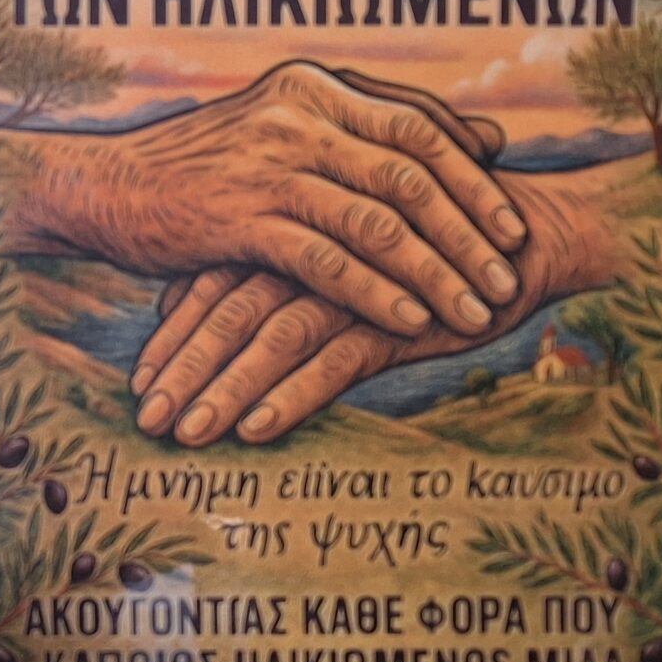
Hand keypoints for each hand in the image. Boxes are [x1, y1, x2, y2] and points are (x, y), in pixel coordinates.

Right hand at [5, 62, 526, 334]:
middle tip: (507, 277)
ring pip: (378, 222)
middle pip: (411, 175)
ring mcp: (269, 167)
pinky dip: (376, 294)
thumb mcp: (287, 127)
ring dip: (435, 272)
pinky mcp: (242, 220)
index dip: (473, 178)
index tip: (512, 225)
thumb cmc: (202, 167)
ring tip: (473, 311)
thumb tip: (485, 135)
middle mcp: (299, 117)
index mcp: (314, 87)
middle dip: (469, 232)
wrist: (107, 188)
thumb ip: (377, 130)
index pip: (418, 127)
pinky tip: (410, 323)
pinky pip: (327, 261)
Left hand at [130, 167, 623, 446]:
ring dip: (224, 389)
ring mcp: (355, 282)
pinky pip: (334, 359)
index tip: (138, 383)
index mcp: (293, 227)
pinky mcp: (399, 314)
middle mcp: (314, 249)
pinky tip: (256, 430)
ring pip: (270, 338)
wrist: (523, 237)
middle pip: (229, 312)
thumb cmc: (411, 246)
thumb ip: (263, 269)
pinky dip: (291, 394)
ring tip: (186, 435)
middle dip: (183, 371)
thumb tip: (182, 305)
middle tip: (145, 421)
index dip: (174, 336)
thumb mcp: (330, 253)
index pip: (214, 283)